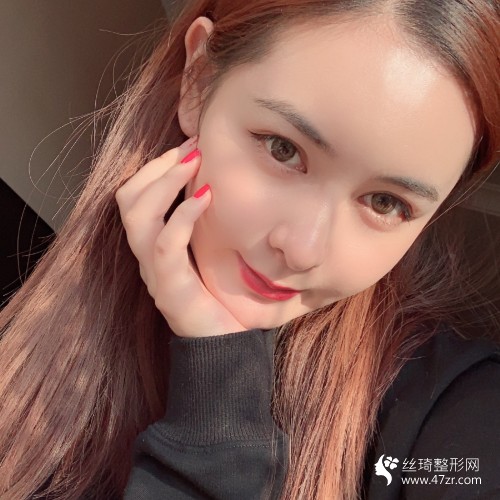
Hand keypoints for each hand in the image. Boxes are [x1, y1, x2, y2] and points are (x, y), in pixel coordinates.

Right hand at [115, 136, 246, 337]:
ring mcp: (155, 273)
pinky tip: (206, 197)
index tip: (188, 146)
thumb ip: (201, 228)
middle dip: (158, 166)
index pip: (134, 197)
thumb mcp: (208, 255)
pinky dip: (183, 215)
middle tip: (192, 148)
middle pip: (128, 199)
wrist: (223, 347)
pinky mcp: (170, 288)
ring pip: (139, 216)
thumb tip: (215, 188)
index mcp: (153, 247)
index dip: (156, 167)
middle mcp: (146, 257)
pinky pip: (166, 244)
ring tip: (195, 162)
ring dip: (165, 182)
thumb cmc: (219, 298)